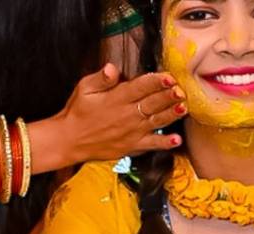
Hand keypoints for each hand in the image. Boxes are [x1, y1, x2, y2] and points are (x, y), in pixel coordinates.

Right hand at [58, 63, 185, 163]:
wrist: (69, 140)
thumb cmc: (77, 112)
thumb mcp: (84, 89)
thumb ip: (101, 78)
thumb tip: (113, 68)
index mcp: (117, 98)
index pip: (141, 87)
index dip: (156, 81)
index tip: (169, 76)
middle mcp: (127, 115)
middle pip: (153, 103)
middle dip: (169, 96)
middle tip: (181, 90)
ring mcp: (132, 132)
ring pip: (157, 121)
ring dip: (171, 114)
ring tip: (183, 108)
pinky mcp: (132, 146)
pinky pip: (151, 144)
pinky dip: (164, 143)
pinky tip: (177, 140)